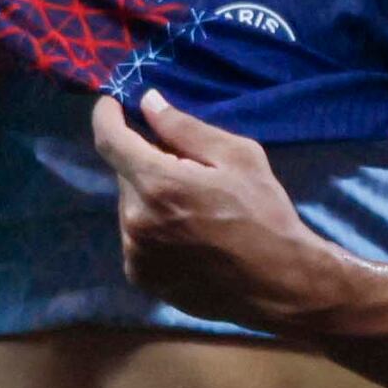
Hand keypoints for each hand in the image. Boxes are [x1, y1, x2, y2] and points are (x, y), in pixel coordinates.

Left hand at [90, 88, 330, 329]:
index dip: (106, 116)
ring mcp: (135, 253)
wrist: (280, 284)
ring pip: (130, 206)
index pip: (110, 140)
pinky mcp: (141, 276)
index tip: (113, 105)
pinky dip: (153, 228)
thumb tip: (148, 103)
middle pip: (125, 174)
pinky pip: (136, 237)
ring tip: (192, 210)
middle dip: (148, 162)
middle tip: (187, 169)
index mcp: (158, 184)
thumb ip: (186, 128)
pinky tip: (187, 236)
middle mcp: (136, 220)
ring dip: (150, 197)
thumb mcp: (239, 157)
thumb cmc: (266, 215)